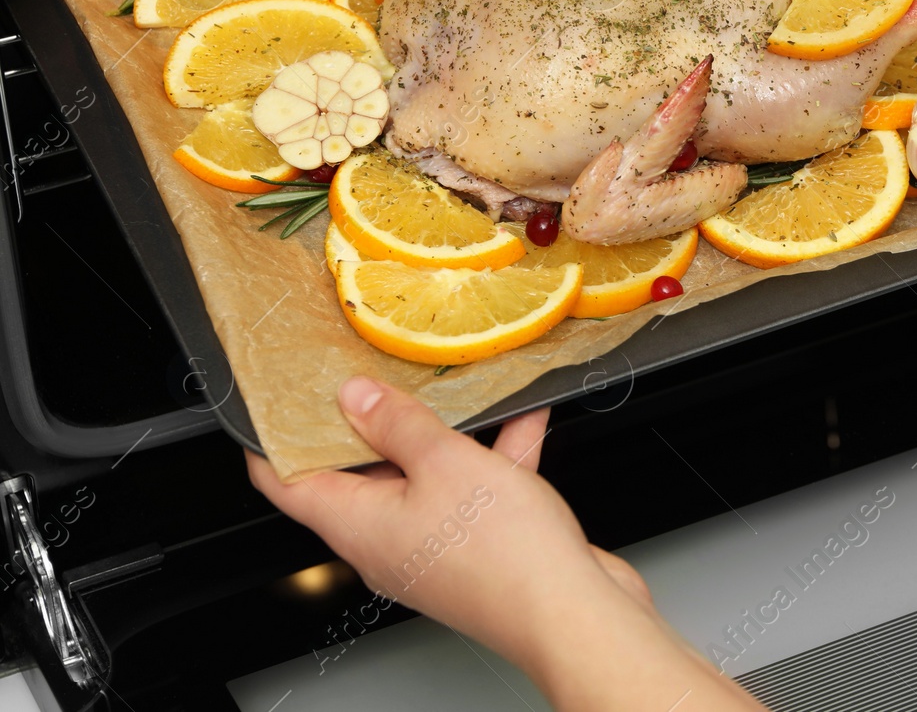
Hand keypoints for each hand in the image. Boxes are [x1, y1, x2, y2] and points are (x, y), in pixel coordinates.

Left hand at [247, 379, 631, 651]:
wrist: (572, 614)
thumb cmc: (505, 556)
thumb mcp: (445, 463)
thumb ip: (397, 424)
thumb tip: (355, 398)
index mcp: (358, 524)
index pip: (286, 482)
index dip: (272, 440)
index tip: (274, 402)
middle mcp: (387, 541)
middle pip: (357, 474)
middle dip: (368, 422)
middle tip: (374, 374)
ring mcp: (432, 547)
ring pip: (422, 477)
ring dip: (441, 434)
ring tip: (458, 391)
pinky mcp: (476, 548)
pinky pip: (472, 490)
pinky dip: (492, 455)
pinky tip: (521, 420)